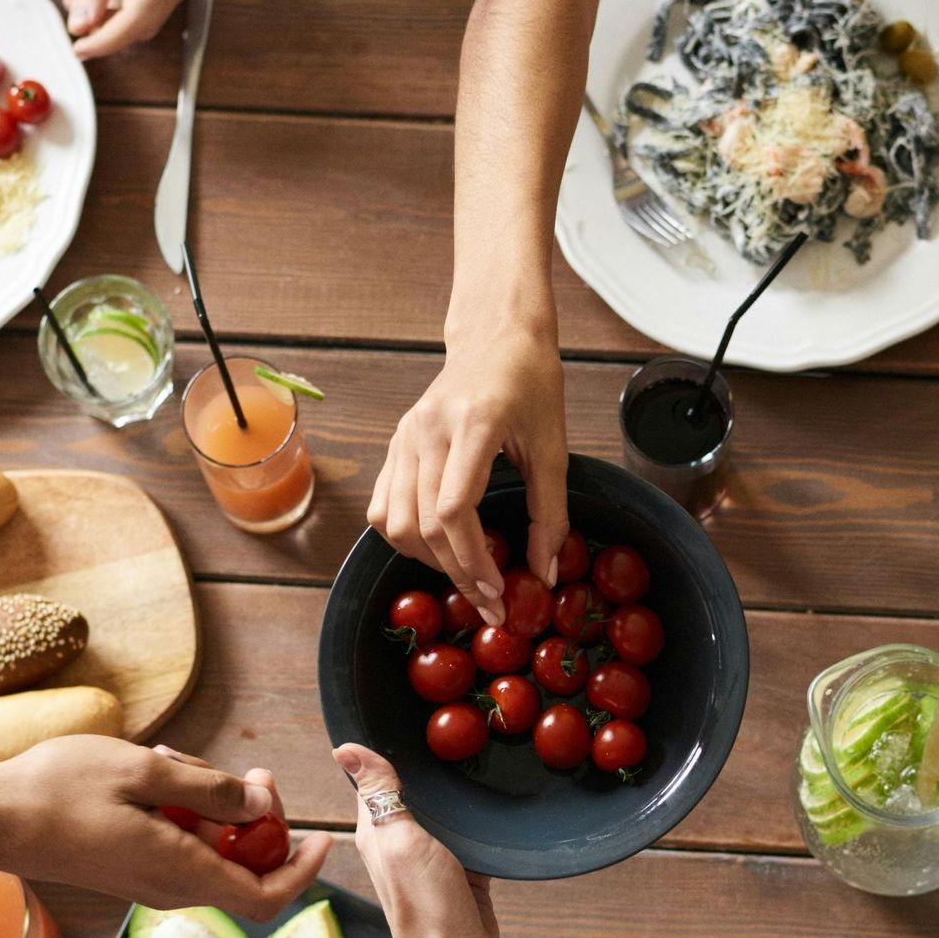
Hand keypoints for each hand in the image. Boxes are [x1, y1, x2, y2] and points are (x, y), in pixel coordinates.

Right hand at [0, 735, 330, 920]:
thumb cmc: (58, 790)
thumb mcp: (146, 772)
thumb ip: (210, 791)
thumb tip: (260, 808)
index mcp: (180, 872)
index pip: (265, 898)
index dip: (302, 872)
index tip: (321, 838)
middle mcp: (169, 888)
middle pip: (242, 868)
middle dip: (257, 820)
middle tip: (250, 773)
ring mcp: (147, 882)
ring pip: (209, 851)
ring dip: (212, 808)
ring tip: (178, 763)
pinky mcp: (129, 869)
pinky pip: (178, 845)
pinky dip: (183, 812)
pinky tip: (157, 776)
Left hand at [65, 0, 210, 61]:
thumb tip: (83, 27)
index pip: (136, 18)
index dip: (106, 41)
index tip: (80, 48)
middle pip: (146, 23)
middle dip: (109, 27)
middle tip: (75, 13)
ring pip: (154, 16)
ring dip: (120, 14)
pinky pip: (162, 1)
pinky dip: (136, 1)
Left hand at [335, 741, 495, 937]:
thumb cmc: (422, 901)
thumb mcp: (397, 838)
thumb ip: (379, 794)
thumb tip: (346, 749)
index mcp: (376, 829)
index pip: (374, 779)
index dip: (385, 751)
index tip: (407, 719)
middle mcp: (400, 840)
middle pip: (412, 792)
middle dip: (427, 767)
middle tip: (454, 731)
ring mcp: (431, 855)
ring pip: (442, 811)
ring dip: (454, 792)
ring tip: (477, 756)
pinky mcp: (462, 868)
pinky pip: (468, 834)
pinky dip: (477, 819)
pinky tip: (493, 801)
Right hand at [368, 320, 568, 620]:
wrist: (497, 336)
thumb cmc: (531, 384)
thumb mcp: (555, 447)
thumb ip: (550, 514)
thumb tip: (545, 575)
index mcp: (473, 425)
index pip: (454, 510)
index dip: (472, 561)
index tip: (498, 590)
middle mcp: (428, 430)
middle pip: (424, 524)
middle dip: (456, 572)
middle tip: (488, 601)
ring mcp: (404, 435)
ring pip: (395, 521)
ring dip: (427, 559)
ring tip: (465, 573)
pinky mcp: (395, 442)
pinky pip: (383, 505)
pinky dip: (405, 537)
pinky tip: (438, 547)